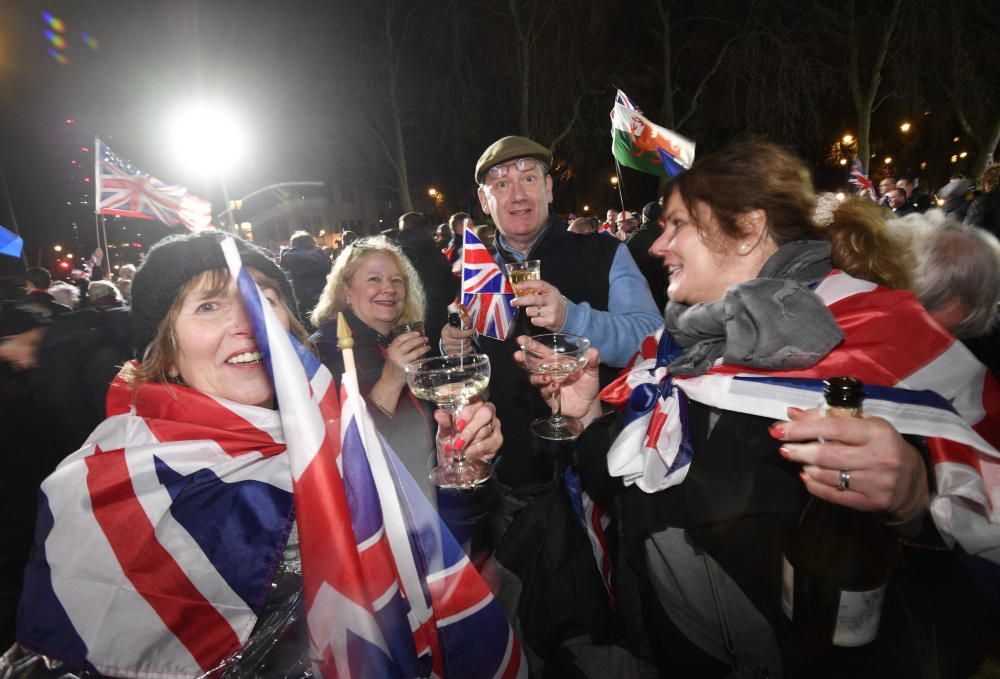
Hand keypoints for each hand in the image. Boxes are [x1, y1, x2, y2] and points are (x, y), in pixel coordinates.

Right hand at [381, 331, 429, 387]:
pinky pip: (417, 361)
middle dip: (419, 340)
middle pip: (409, 344)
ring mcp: (402, 362)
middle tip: (425, 338)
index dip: (410, 334)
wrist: (390, 380)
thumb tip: (414, 339)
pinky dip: (422, 358)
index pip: (400, 338)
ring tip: (428, 346)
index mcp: (391, 349)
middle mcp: (395, 354)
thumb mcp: (392, 354)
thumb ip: (400, 347)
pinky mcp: (407, 369)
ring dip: (423, 348)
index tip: (418, 333)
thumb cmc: (392, 366)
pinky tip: (425, 356)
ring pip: (415, 352)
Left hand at [434, 400, 501, 464]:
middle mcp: (486, 411)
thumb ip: (444, 421)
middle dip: (471, 428)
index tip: (457, 424)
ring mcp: (494, 425)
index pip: (475, 400)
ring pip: (486, 429)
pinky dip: (476, 449)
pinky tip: (467, 453)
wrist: (455, 459)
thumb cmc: (451, 439)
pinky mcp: (497, 439)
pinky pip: (489, 443)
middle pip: (486, 412)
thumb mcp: (444, 431)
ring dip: (470, 441)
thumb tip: (438, 413)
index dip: (467, 412)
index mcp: (473, 404)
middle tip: (458, 440)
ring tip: (458, 448)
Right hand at [441, 322, 474, 355]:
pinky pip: (462, 354)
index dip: (466, 333)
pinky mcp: (451, 354)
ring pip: (463, 348)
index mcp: (446, 331)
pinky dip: (467, 350)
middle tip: (469, 336)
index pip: (457, 334)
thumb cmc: (453, 330)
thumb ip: (463, 321)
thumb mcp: (457, 323)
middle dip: (468, 338)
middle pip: (461, 342)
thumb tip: (467, 319)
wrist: (447, 338)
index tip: (471, 331)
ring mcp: (448, 348)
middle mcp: (445, 340)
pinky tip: (469, 347)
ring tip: (468, 340)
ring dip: (468, 344)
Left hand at [510, 280, 567, 331]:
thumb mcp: (551, 294)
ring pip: (530, 311)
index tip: (518, 286)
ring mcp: (551, 311)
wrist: (568, 317)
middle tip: (513, 302)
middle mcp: (552, 300)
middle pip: (533, 299)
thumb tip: (521, 290)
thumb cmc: (555, 304)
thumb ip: (539, 291)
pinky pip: (534, 320)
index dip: (528, 284)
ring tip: (535, 311)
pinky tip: (539, 318)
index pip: (539, 284)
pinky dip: (534, 320)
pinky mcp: (550, 321)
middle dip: (520, 300)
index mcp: (552, 291)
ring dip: (529, 311)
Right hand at [514, 337, 602, 423]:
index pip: (542, 352)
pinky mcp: (549, 396)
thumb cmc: (588, 385)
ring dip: (538, 376)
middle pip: (532, 364)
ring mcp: (548, 384)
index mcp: (557, 362)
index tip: (521, 340)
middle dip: (524, 359)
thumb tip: (593, 350)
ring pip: (535, 378)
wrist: (589, 406)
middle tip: (517, 355)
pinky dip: (548, 388)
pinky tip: (555, 386)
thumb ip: (592, 361)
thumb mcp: (592, 372)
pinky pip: (544, 391)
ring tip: (547, 377)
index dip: (532, 345)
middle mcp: (550, 372)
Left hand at [773, 406, 929, 521]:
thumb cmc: (881, 444)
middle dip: (799, 451)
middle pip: (827, 454)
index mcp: (878, 432)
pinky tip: (807, 476)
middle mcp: (879, 457)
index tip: (780, 430)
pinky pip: (834, 495)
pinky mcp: (871, 502)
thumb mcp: (864, 424)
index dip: (802, 429)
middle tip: (784, 448)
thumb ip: (827, 417)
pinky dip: (814, 485)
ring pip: (828, 475)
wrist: (911, 480)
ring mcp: (876, 482)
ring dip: (806, 466)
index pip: (833, 428)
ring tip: (798, 460)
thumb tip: (792, 413)